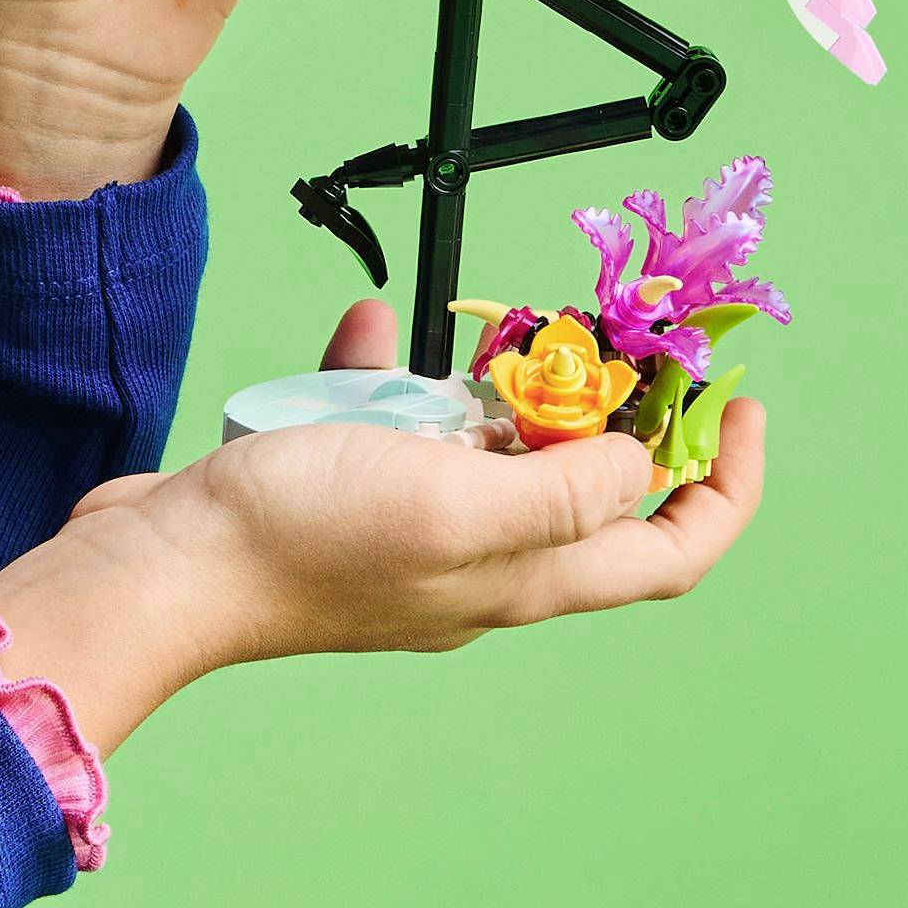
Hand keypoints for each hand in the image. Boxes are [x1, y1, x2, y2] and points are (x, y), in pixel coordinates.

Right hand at [0, 300, 762, 755]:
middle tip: (613, 334)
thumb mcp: (457, 503)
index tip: (740, 405)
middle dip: (615, 412)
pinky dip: (387, 369)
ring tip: (492, 330)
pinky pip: (390, 424)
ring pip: (491, 450)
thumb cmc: (302, 538)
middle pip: (589, 492)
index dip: (725, 487)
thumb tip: (642, 465)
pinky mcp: (343, 496)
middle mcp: (480, 563)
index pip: (668, 549)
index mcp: (523, 578)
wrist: (167, 566)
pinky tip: (365, 329)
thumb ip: (561, 488)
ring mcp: (410, 532)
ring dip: (498, 385)